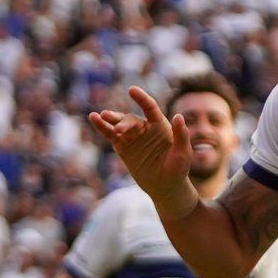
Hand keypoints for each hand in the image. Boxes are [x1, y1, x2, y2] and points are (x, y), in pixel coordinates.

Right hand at [89, 86, 196, 216]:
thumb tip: (179, 116)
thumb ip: (181, 135)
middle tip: (120, 129)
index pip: (149, 107)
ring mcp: (132, 137)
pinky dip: (102, 127)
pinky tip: (94, 119)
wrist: (166, 187)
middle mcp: (145, 128)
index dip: (141, 98)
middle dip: (124, 122)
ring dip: (110, 120)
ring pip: (119, 124)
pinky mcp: (123, 148)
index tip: (132, 90)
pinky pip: (111, 135)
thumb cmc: (178, 170)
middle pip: (131, 119)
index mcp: (160, 126)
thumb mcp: (183, 153)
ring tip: (100, 116)